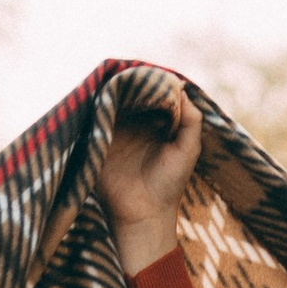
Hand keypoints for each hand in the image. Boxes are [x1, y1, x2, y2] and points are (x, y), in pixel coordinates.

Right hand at [101, 80, 204, 274]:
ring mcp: (114, 130)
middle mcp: (134, 124)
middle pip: (130, 92)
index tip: (152, 74)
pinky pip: (95, 115)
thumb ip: (191, 120)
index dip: (153, 81)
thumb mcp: (188, 149)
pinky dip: (98, 104)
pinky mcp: (97, 139)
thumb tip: (181, 88)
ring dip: (113, 90)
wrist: (143, 214)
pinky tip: (103, 97)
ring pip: (112, 100)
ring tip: (117, 80)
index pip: (153, 93)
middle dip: (131, 81)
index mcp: (156, 124)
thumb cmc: (169, 183)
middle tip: (131, 73)